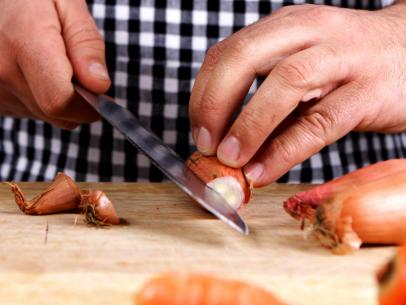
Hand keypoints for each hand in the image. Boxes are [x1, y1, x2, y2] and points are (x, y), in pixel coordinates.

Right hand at [0, 0, 109, 128]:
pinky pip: (31, 112)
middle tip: (77, 69)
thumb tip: (98, 85)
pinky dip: (42, 98)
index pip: (60, 100)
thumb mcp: (69, 4)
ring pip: (46, 116)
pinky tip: (35, 72)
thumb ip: (86, 44)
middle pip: (56, 112)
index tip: (98, 89)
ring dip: (61, 99)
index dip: (87, 103)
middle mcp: (1, 70)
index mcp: (23, 41)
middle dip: (78, 101)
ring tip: (51, 64)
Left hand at [189, 3, 405, 185]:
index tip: (197, 129)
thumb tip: (226, 147)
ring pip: (285, 83)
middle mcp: (309, 32)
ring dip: (248, 125)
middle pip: (246, 56)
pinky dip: (285, 150)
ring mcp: (342, 58)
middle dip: (215, 103)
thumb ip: (266, 104)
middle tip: (205, 144)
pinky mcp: (368, 91)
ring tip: (229, 160)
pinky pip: (320, 122)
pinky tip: (264, 171)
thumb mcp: (301, 69)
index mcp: (285, 27)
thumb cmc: (347, 65)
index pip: (228, 51)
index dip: (204, 93)